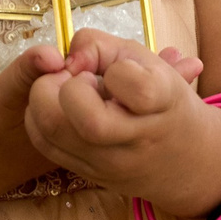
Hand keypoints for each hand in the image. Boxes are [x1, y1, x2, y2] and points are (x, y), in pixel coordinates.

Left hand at [23, 30, 220, 215]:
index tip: (114, 70)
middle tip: (74, 76)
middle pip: (88, 120)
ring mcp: (110, 163)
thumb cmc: (161, 97)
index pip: (141, 90)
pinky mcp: (88, 174)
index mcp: (163, 103)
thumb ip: (103, 45)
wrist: (183, 157)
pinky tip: (55, 105)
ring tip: (61, 88)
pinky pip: (45, 144)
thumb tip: (66, 58)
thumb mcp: (145, 60)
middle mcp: (138, 140)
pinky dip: (38, 116)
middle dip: (66, 84)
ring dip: (44, 97)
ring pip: (53, 131)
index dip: (118, 72)